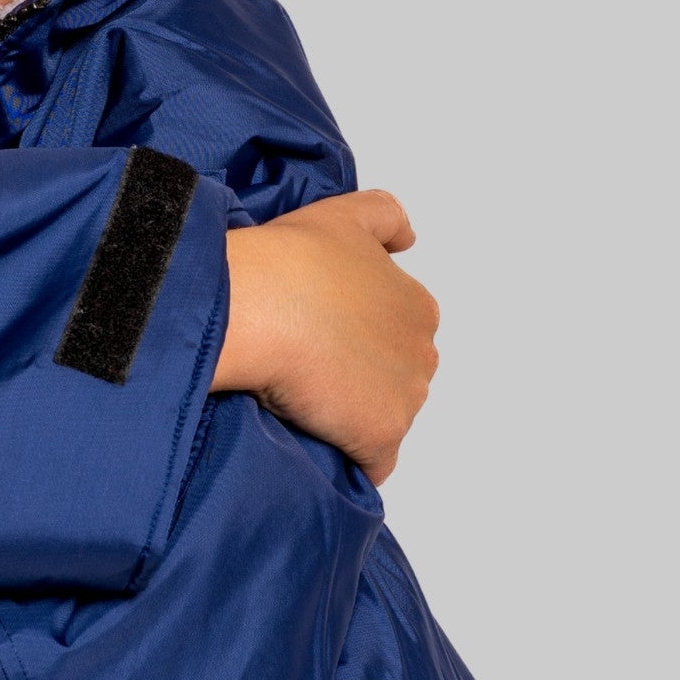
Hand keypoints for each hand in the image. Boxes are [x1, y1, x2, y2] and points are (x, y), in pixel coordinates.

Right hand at [212, 190, 438, 483]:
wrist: (256, 305)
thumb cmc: (289, 262)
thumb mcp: (343, 215)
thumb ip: (385, 217)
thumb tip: (408, 242)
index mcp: (417, 306)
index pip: (396, 338)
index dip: (354, 343)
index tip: (316, 341)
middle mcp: (423, 352)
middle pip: (394, 382)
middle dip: (357, 383)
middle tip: (303, 371)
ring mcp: (406, 397)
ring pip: (382, 421)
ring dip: (349, 420)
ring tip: (299, 403)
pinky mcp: (380, 435)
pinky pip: (372, 465)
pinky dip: (348, 461)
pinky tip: (314, 443)